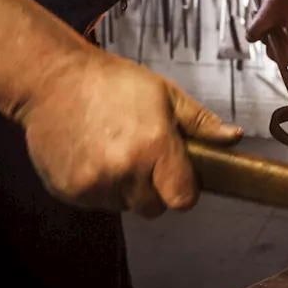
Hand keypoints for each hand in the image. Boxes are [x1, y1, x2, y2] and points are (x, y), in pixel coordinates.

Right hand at [15, 50, 241, 216]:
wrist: (53, 79)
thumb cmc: (113, 82)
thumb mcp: (165, 94)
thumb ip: (200, 122)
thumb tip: (234, 138)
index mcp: (156, 146)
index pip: (183, 199)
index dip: (183, 189)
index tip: (176, 176)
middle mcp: (126, 170)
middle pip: (153, 208)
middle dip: (152, 188)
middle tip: (140, 156)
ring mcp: (95, 183)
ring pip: (123, 206)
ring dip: (123, 188)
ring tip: (112, 150)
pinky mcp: (70, 190)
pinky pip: (95, 203)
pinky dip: (97, 187)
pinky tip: (91, 155)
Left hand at [247, 0, 287, 62]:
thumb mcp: (267, 13)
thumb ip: (256, 30)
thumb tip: (249, 38)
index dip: (274, 54)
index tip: (264, 41)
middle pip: (280, 47)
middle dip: (266, 36)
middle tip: (257, 23)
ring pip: (276, 34)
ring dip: (264, 26)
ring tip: (258, 11)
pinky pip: (276, 24)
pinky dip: (267, 19)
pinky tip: (261, 8)